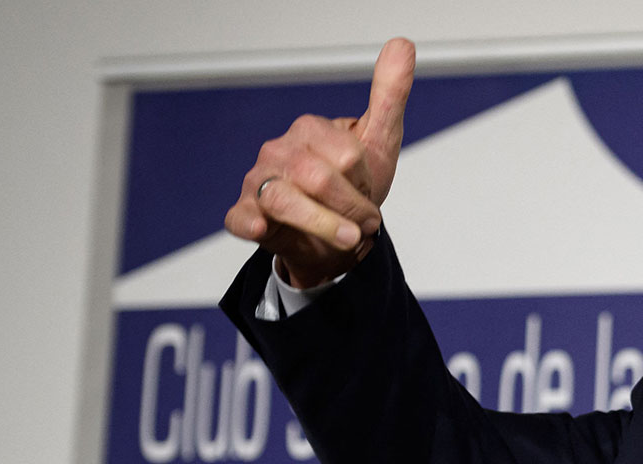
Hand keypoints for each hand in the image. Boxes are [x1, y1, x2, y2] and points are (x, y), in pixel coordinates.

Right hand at [224, 37, 415, 287]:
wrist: (336, 233)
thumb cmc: (352, 185)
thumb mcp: (378, 141)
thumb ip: (389, 96)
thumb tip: (402, 45)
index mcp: (310, 130)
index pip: (347, 155)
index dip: (366, 182)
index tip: (369, 192)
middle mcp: (279, 151)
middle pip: (318, 179)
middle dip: (352, 207)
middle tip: (365, 223)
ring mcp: (260, 181)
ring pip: (285, 200)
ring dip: (325, 225)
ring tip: (351, 239)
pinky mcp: (246, 213)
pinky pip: (241, 217)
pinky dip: (250, 222)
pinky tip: (262, 226)